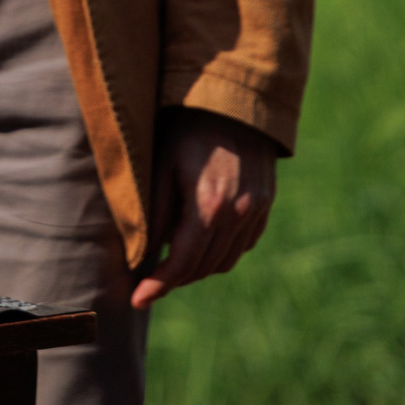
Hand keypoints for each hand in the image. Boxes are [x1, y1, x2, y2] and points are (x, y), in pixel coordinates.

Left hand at [130, 108, 278, 307]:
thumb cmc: (185, 132)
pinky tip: (200, 244)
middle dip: (174, 278)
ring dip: (198, 268)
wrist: (232, 105)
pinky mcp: (266, 206)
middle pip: (204, 267)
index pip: (182, 262)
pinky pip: (242, 245)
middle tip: (147, 282)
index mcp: (209, 206)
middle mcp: (240, 214)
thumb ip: (153, 216)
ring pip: (225, 261)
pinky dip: (220, 252)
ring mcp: (258, 211)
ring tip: (170, 264)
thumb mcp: (160, 169)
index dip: (158, 284)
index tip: (137, 300)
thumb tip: (140, 257)